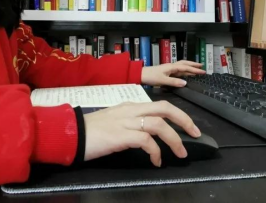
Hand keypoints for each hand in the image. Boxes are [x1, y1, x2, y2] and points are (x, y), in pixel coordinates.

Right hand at [83, 101, 200, 166]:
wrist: (70, 134)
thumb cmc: (90, 131)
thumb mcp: (114, 121)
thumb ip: (130, 123)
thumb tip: (147, 135)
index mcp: (130, 106)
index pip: (160, 105)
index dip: (178, 115)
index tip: (188, 127)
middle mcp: (130, 110)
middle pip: (165, 108)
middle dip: (184, 120)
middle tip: (195, 134)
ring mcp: (126, 121)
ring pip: (159, 123)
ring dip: (174, 139)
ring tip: (180, 153)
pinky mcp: (121, 135)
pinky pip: (146, 140)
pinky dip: (156, 151)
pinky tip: (156, 161)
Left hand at [141, 60, 205, 87]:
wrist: (140, 75)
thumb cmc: (150, 77)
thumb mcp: (162, 80)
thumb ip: (174, 82)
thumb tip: (185, 83)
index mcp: (171, 67)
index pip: (186, 67)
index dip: (194, 70)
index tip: (203, 71)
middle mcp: (171, 66)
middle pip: (184, 64)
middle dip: (193, 65)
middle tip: (202, 67)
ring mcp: (169, 69)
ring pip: (181, 66)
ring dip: (189, 67)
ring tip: (196, 68)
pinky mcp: (166, 72)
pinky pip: (178, 70)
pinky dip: (184, 71)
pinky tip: (185, 74)